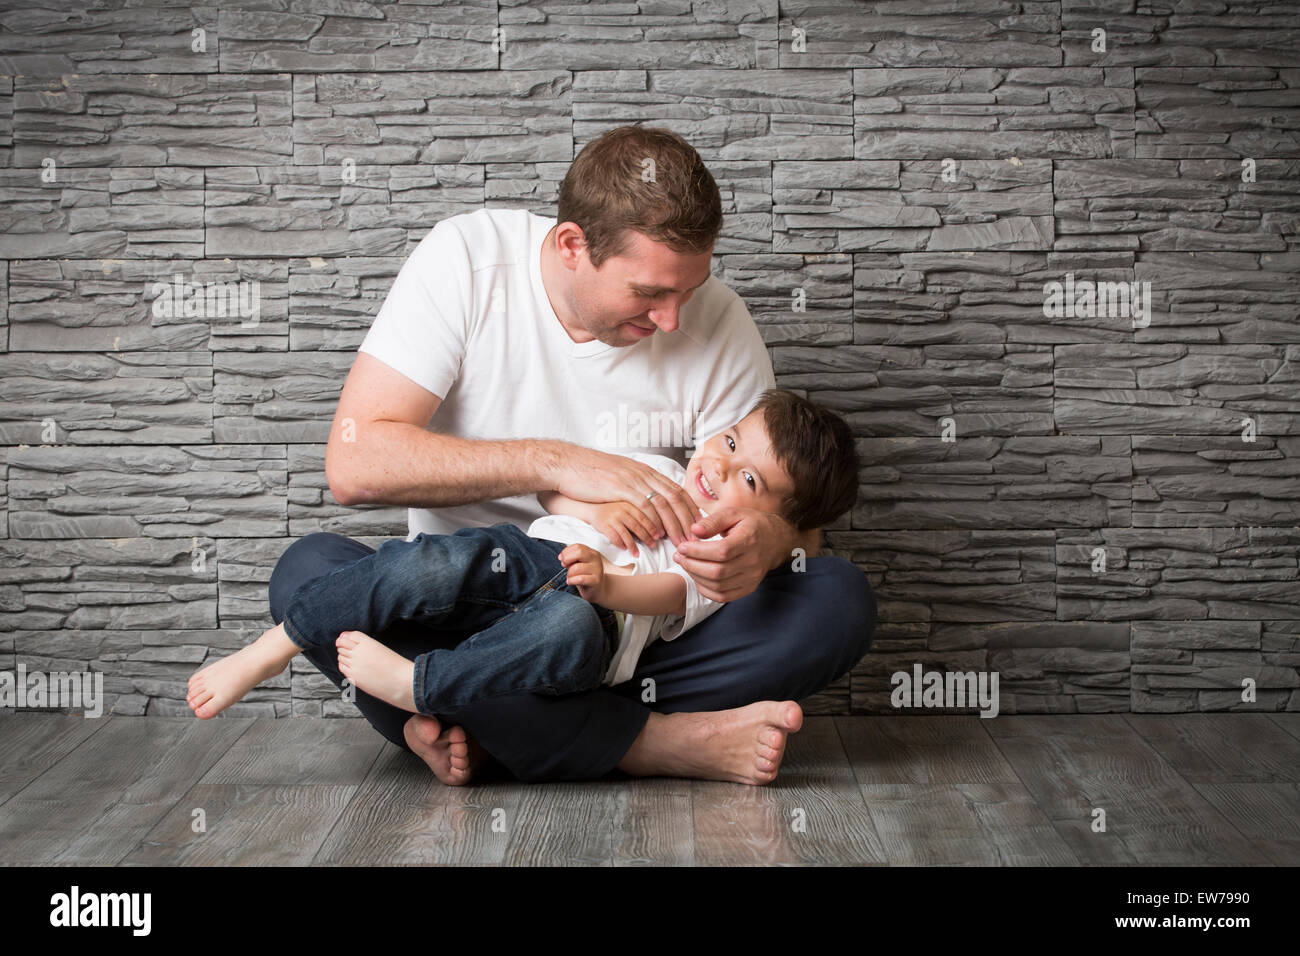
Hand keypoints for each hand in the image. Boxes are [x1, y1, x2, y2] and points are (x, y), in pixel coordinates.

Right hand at [546, 444, 700, 546]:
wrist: (566, 463)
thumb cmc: (589, 472)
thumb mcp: (618, 474)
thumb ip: (634, 484)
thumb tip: (644, 496)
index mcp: (645, 470)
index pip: (676, 489)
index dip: (690, 508)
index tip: (699, 524)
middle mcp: (644, 473)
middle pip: (676, 496)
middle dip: (689, 519)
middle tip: (697, 538)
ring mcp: (633, 479)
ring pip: (664, 503)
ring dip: (675, 525)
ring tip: (682, 542)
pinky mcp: (620, 487)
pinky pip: (644, 506)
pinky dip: (654, 522)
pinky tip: (658, 535)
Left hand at [559, 543, 606, 603]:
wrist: (598, 590)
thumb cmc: (586, 576)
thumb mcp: (578, 564)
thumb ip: (571, 559)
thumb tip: (562, 557)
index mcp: (591, 553)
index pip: (577, 546)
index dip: (566, 552)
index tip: (561, 558)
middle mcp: (595, 559)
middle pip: (579, 552)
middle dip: (567, 559)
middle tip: (564, 565)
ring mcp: (597, 570)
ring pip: (577, 567)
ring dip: (569, 573)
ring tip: (569, 577)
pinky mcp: (596, 581)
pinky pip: (580, 579)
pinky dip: (572, 580)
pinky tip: (570, 582)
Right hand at [589, 500, 660, 555]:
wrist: (592, 507)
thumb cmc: (613, 508)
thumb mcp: (627, 505)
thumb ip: (639, 512)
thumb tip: (656, 527)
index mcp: (630, 504)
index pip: (645, 516)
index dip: (654, 527)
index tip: (660, 535)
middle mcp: (622, 510)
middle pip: (638, 526)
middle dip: (647, 537)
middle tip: (653, 545)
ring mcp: (612, 518)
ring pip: (626, 534)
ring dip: (633, 546)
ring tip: (637, 554)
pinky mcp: (603, 525)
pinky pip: (614, 537)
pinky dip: (620, 544)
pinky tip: (624, 549)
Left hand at [672, 507, 796, 602]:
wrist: (775, 540)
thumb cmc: (751, 524)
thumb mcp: (733, 514)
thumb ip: (713, 521)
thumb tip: (694, 530)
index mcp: (749, 540)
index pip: (721, 551)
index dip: (698, 551)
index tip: (683, 547)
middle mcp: (752, 562)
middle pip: (717, 571)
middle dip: (692, 565)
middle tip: (679, 556)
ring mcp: (751, 578)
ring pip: (718, 586)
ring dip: (696, 577)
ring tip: (686, 565)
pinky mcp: (748, 588)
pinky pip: (723, 597)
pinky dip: (706, 590)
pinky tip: (697, 578)